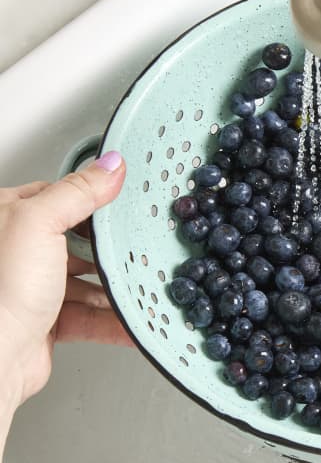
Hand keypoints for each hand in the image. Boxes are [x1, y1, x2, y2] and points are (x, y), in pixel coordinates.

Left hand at [0, 151, 131, 412]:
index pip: (59, 197)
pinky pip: (89, 317)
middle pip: (79, 241)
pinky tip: (132, 321)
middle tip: (137, 248)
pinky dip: (113, 321)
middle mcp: (17, 253)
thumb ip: (78, 191)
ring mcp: (31, 289)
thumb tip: (110, 165)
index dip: (94, 200)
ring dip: (115, 289)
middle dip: (110, 250)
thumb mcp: (37, 224)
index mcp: (7, 218)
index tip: (125, 204)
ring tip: (141, 286)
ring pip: (86, 282)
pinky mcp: (44, 323)